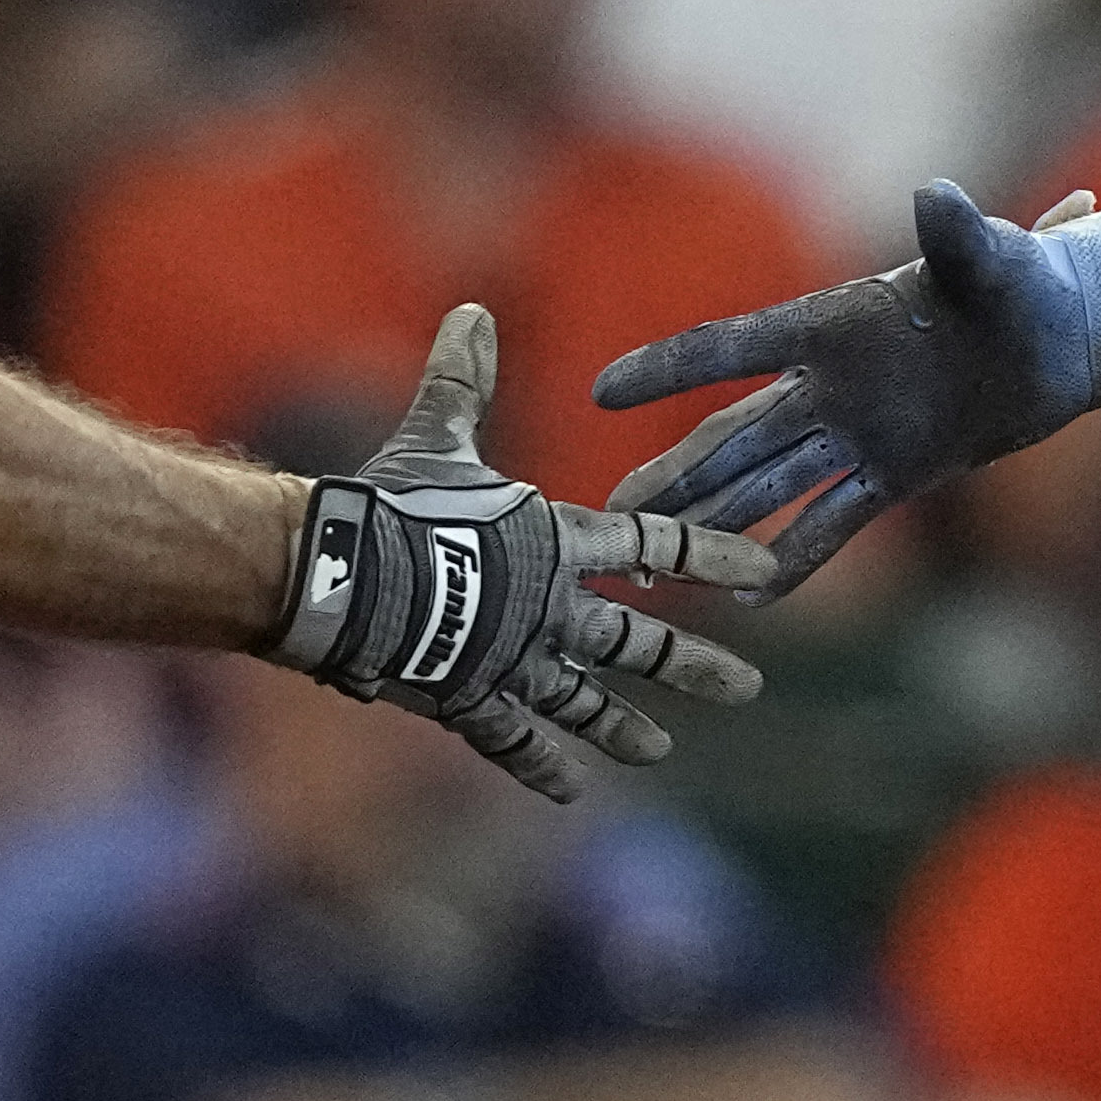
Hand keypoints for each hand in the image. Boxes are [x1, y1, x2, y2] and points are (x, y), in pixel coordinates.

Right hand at [277, 307, 770, 800]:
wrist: (336, 576)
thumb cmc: (390, 501)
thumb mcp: (435, 436)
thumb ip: (463, 380)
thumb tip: (473, 310)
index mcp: (554, 540)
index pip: (654, 540)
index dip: (711, 550)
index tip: (764, 568)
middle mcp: (549, 607)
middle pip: (637, 638)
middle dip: (692, 664)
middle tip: (746, 687)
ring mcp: (513, 661)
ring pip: (583, 699)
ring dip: (621, 725)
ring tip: (660, 750)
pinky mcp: (468, 698)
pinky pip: (513, 738)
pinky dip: (541, 763)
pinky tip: (569, 789)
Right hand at [592, 182, 1100, 584]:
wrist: (1074, 331)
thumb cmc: (1032, 281)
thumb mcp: (999, 260)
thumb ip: (962, 233)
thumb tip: (938, 194)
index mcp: (834, 322)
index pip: (734, 347)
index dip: (669, 369)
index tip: (603, 391)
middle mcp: (832, 382)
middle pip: (734, 436)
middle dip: (672, 477)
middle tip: (607, 514)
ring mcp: (859, 431)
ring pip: (767, 484)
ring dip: (712, 521)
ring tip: (653, 560)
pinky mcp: (898, 472)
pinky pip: (835, 522)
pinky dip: (796, 557)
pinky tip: (752, 598)